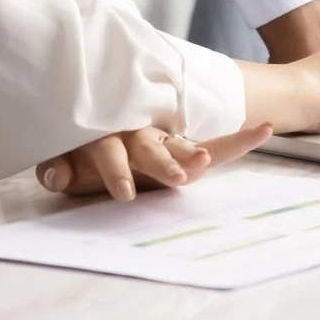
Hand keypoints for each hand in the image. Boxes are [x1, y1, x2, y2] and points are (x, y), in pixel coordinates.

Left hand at [33, 122, 273, 200]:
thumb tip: (56, 175)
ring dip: (194, 154)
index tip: (126, 194)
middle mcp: (138, 131)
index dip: (116, 171)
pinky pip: (215, 145)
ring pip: (181, 146)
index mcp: (107, 134)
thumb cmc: (79, 151)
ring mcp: (162, 138)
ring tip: (208, 161)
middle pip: (150, 146)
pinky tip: (264, 130)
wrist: (95, 125)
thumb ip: (58, 167)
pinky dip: (238, 140)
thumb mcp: (64, 160)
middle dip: (163, 163)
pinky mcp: (183, 148)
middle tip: (178, 177)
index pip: (110, 151)